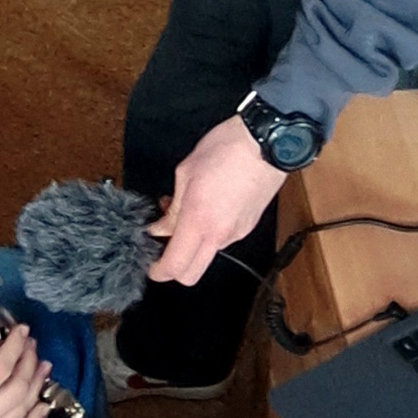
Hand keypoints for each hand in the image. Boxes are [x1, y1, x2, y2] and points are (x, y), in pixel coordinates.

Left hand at [146, 116, 280, 287]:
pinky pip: (222, 239)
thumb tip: (161, 227)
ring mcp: (237, 233)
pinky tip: (203, 209)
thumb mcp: (185, 174)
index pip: (175, 266)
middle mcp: (220, 234)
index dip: (157, 271)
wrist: (268, 143)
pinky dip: (208, 232)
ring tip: (182, 214)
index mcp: (200, 221)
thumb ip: (173, 208)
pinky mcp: (248, 226)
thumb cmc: (228, 150)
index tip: (150, 264)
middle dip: (174, 268)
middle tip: (161, 247)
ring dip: (191, 243)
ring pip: (207, 255)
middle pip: (191, 274)